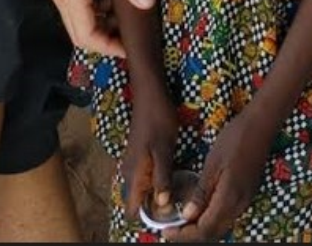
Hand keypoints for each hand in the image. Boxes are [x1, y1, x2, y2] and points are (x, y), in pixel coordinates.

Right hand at [49, 0, 154, 54]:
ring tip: (129, 12)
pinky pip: (79, 2)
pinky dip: (97, 6)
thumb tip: (147, 3)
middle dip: (106, 37)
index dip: (108, 47)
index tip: (130, 48)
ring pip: (79, 17)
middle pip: (80, 31)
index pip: (85, 35)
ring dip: (102, 20)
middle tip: (132, 35)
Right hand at [119, 90, 177, 224]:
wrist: (150, 95)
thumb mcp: (164, 150)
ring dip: (159, 192)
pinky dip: (158, 179)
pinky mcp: (140, 156)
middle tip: (180, 200)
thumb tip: (162, 205)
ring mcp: (134, 164)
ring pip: (144, 188)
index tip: (169, 214)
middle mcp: (130, 174)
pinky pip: (146, 176)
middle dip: (157, 206)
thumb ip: (162, 178)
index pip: (132, 209)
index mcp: (134, 175)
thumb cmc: (158, 120)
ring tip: (181, 188)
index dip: (149, 216)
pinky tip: (174, 172)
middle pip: (139, 201)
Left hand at [166, 110, 272, 241]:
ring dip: (201, 229)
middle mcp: (239, 204)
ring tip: (182, 221)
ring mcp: (245, 200)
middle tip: (171, 229)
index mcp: (229, 197)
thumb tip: (187, 215)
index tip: (166, 231)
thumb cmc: (236, 138)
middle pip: (213, 233)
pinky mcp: (247, 193)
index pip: (204, 230)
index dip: (183, 235)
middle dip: (190, 236)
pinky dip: (211, 219)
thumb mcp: (213, 163)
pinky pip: (227, 216)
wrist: (262, 124)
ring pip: (221, 226)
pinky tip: (200, 209)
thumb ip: (201, 192)